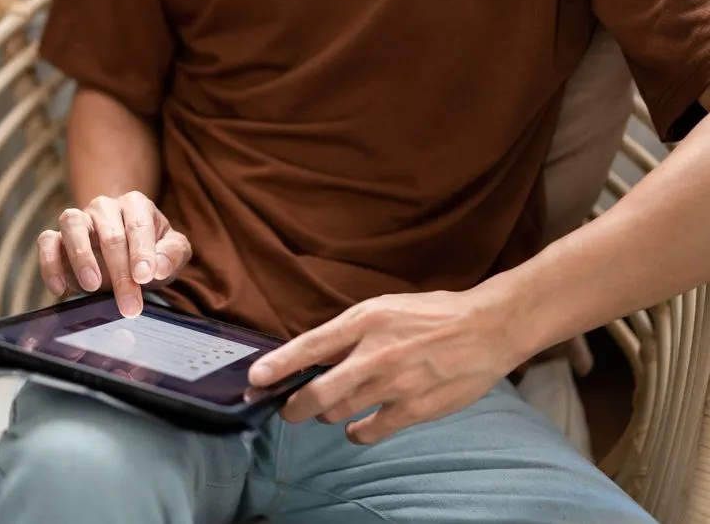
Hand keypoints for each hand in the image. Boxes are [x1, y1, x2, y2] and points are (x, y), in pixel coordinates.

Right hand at [37, 191, 190, 316]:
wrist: (126, 257)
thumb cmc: (152, 252)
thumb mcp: (173, 252)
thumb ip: (172, 255)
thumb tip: (157, 268)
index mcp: (136, 204)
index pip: (138, 226)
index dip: (142, 253)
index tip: (145, 278)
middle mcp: (105, 207)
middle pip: (110, 235)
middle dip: (120, 273)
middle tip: (129, 305)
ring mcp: (79, 219)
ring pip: (72, 225)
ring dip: (81, 257)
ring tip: (92, 286)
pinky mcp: (57, 237)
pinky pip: (46, 241)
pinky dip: (49, 263)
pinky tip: (59, 288)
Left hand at [248, 285, 527, 443]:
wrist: (486, 328)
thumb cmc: (432, 316)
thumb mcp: (383, 309)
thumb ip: (348, 332)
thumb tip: (313, 356)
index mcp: (365, 320)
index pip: (310, 346)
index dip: (278, 365)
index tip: (256, 379)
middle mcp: (375, 353)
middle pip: (318, 392)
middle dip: (294, 406)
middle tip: (288, 409)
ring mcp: (394, 384)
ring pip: (339, 413)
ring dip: (326, 415)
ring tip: (329, 409)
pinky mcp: (414, 409)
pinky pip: (369, 432)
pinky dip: (357, 432)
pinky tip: (358, 427)